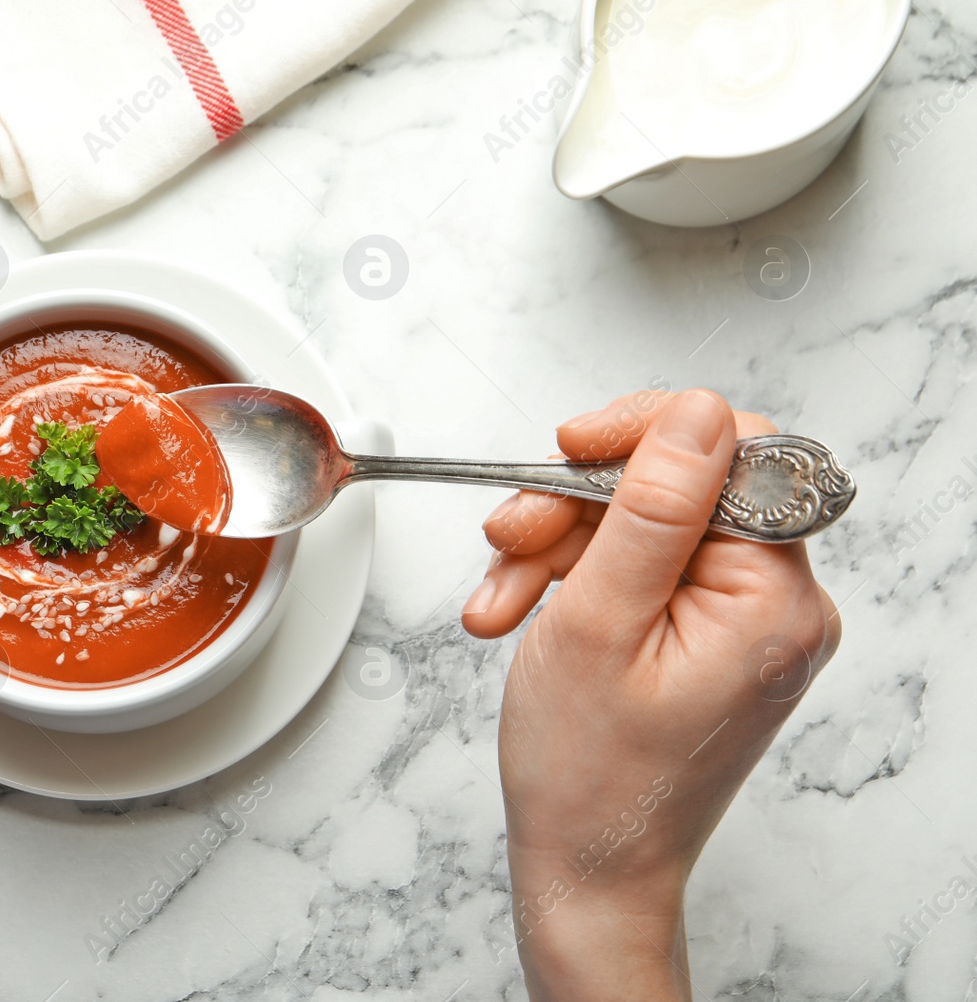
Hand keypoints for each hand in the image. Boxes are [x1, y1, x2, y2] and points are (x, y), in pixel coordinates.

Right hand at [461, 390, 840, 1000]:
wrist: (588, 866)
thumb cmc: (591, 774)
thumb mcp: (599, 622)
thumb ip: (651, 509)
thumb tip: (697, 413)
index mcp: (774, 600)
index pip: (738, 452)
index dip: (647, 435)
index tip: (570, 448)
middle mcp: (779, 604)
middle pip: (679, 485)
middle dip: (577, 505)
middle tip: (509, 537)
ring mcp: (745, 621)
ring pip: (646, 522)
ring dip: (557, 547)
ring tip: (499, 601)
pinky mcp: (710, 633)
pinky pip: (641, 565)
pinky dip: (573, 578)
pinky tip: (519, 612)